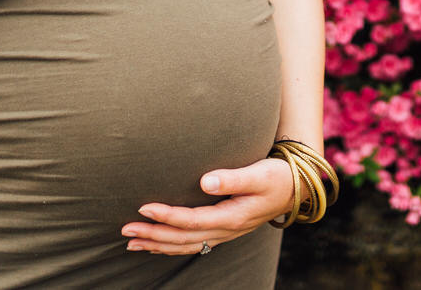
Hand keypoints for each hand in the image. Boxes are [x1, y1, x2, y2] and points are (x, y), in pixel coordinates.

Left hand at [121, 158, 295, 254]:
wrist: (296, 189)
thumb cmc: (278, 176)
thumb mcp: (260, 173)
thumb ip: (234, 178)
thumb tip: (206, 181)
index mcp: (232, 216)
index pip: (192, 220)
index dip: (166, 216)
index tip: (143, 208)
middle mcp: (225, 230)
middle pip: (183, 238)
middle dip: (152, 235)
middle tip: (125, 230)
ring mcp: (224, 233)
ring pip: (185, 245)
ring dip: (157, 245)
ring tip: (131, 243)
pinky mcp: (222, 230)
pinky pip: (192, 244)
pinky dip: (171, 246)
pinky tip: (155, 246)